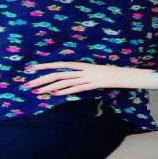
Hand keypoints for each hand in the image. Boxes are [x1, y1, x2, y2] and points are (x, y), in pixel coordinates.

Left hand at [22, 61, 157, 95]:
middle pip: (58, 73)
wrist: (130, 75)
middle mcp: (84, 69)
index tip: (31, 69)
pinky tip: (53, 94)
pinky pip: (76, 87)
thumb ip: (85, 77)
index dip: (45, 66)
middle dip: (41, 79)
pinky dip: (64, 90)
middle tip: (27, 84)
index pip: (60, 65)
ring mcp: (89, 76)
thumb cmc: (114, 75)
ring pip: (64, 80)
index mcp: (84, 65)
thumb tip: (73, 82)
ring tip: (36, 91)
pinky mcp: (94, 84)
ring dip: (48, 86)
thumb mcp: (97, 74)